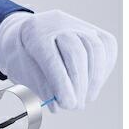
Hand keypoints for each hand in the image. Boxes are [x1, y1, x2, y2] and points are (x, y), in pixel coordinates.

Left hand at [0, 10, 117, 111]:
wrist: (26, 39)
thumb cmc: (22, 60)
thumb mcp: (22, 74)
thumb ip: (39, 87)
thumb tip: (59, 105)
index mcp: (33, 31)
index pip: (51, 58)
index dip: (61, 83)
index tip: (67, 104)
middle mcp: (56, 22)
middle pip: (76, 52)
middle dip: (78, 84)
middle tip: (75, 106)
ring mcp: (76, 24)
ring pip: (95, 49)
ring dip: (93, 80)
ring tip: (84, 99)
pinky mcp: (93, 31)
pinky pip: (106, 49)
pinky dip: (101, 71)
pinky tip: (92, 87)